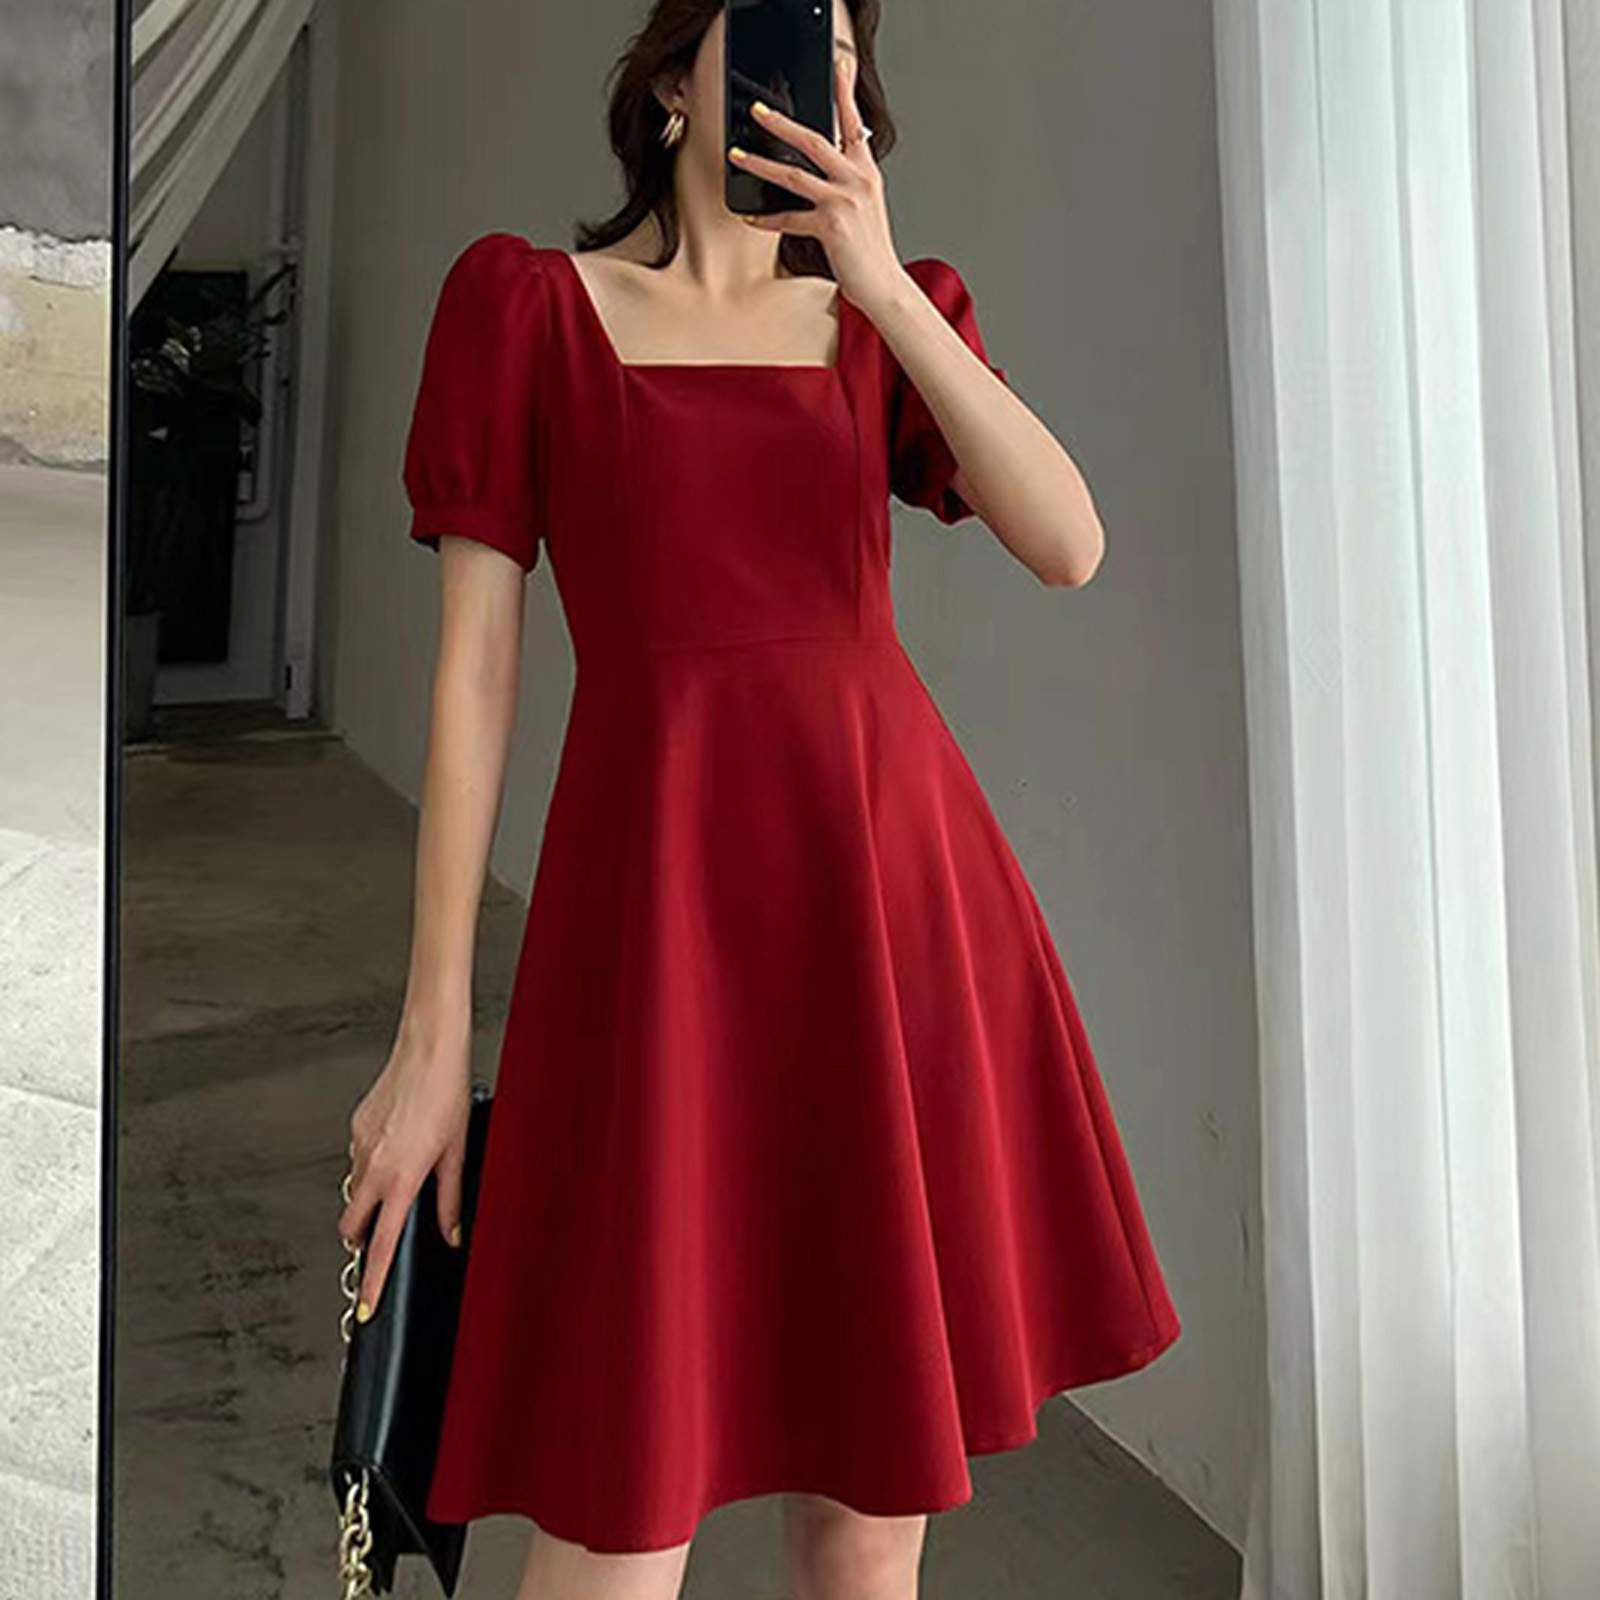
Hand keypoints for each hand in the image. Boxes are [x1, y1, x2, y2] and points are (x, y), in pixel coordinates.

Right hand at [339, 1022, 470, 1321]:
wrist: (429, 1050)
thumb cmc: (449, 1095)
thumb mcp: (457, 1153)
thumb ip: (451, 1201)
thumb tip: (452, 1235)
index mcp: (401, 1179)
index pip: (383, 1245)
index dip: (375, 1281)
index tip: (367, 1307)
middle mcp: (373, 1166)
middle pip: (352, 1226)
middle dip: (363, 1238)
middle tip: (385, 1235)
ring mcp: (359, 1146)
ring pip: (354, 1191)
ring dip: (370, 1198)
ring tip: (403, 1177)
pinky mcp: (355, 1126)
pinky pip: (358, 1160)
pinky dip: (372, 1166)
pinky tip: (398, 1145)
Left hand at [728, 53, 905, 315]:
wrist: (884, 285)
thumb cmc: (870, 248)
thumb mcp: (865, 205)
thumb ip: (847, 180)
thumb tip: (817, 165)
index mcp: (866, 172)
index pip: (855, 123)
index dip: (845, 93)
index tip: (838, 65)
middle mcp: (857, 181)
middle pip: (814, 140)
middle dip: (782, 122)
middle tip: (758, 110)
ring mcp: (844, 202)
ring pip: (793, 173)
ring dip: (760, 163)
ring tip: (737, 154)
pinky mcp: (831, 226)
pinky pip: (789, 217)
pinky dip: (766, 219)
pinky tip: (748, 216)